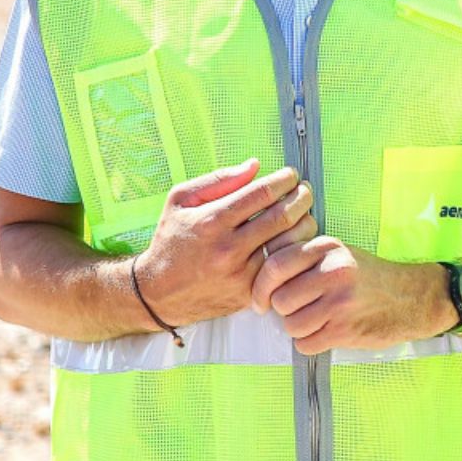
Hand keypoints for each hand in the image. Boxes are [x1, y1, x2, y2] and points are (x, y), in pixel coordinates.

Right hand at [132, 158, 316, 326]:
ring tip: (303, 211)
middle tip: (304, 189)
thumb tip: (255, 166)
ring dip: (303, 222)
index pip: (261, 194)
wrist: (158, 294)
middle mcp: (229, 249)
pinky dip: (294, 250)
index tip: (291, 174)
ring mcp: (241, 274)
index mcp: (212, 221)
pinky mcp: (249, 294)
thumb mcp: (181, 201)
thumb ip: (218, 180)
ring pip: (289, 243)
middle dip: (301, 197)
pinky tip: (295, 238)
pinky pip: (283, 268)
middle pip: (282, 217)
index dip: (283, 180)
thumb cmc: (171, 241)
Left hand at [251, 238, 454, 354]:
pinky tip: (327, 332)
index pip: (274, 266)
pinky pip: (306, 344)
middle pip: (280, 300)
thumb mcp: (339, 253)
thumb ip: (303, 258)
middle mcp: (333, 271)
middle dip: (284, 310)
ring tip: (318, 319)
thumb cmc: (367, 277)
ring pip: (291, 325)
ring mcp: (340, 302)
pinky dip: (311, 343)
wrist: (411, 298)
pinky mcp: (345, 329)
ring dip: (299, 328)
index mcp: (327, 247)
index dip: (260, 288)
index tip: (260, 300)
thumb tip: (259, 276)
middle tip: (300, 309)